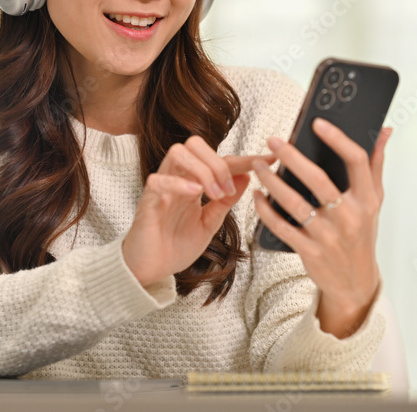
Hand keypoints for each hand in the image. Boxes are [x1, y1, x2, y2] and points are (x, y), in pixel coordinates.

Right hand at [122, 135, 276, 286]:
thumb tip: (248, 177)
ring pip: (177, 153)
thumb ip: (225, 202)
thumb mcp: (209, 223)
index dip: (244, 159)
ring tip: (215, 194)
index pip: (219, 160)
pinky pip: (158, 181)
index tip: (269, 161)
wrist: (150, 271)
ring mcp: (161, 189)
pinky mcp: (146, 203)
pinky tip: (195, 193)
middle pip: (194, 144)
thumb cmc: (174, 246)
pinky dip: (178, 183)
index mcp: (192, 183)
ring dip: (202, 170)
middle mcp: (176, 179)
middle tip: (229, 189)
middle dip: (217, 162)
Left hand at [252, 118, 392, 336]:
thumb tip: (383, 131)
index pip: (357, 161)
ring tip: (259, 165)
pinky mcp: (310, 251)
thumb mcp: (374, 202)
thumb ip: (376, 165)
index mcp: (367, 200)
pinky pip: (282, 227)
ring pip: (295, 204)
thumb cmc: (362, 235)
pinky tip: (257, 196)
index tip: (317, 123)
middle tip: (273, 141)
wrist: (355, 282)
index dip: (338, 139)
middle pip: (318, 180)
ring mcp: (329, 236)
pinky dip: (266, 211)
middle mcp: (349, 217)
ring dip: (273, 182)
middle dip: (293, 158)